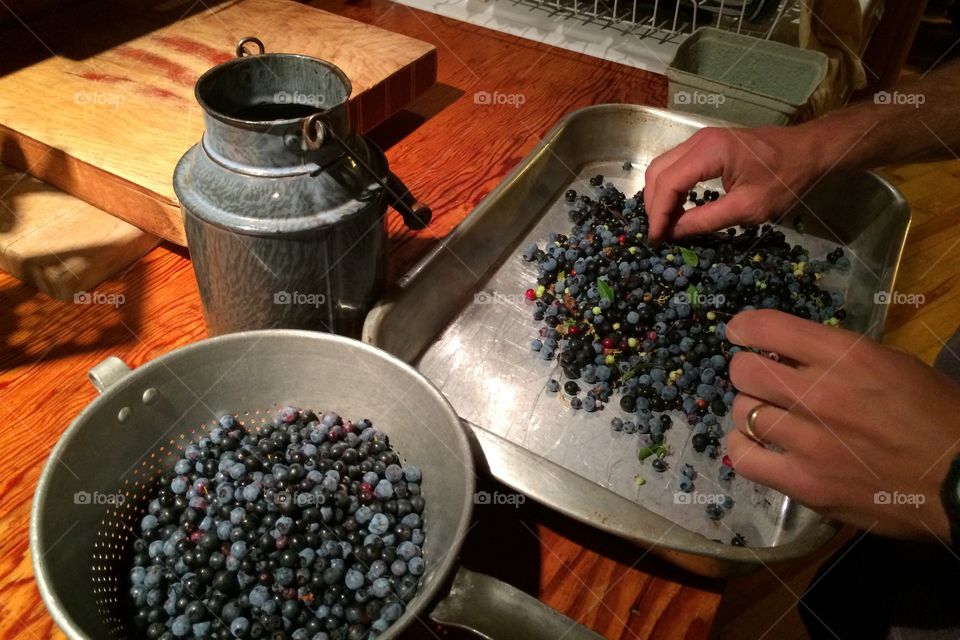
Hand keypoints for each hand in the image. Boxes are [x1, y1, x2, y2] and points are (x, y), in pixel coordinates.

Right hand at [642, 126, 823, 243]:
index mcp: (710, 152)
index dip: (658, 213)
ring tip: (665, 223)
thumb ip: (708, 220)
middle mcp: (699, 140)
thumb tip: (674, 233)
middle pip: (658, 172)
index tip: (657, 239)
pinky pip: (675, 165)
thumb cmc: (785, 179)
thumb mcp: (749, 207)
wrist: (809, 151)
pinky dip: (669, 187)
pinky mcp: (705, 145)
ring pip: (662, 167)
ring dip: (659, 196)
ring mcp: (700, 140)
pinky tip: (676, 207)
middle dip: (653, 205)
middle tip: (659, 233)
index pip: (668, 183)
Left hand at [724, 309, 958, 541]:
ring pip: (741, 412)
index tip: (741, 334)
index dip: (745, 328)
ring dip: (750, 411)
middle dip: (748, 371)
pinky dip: (744, 448)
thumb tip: (791, 355)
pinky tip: (760, 447)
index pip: (767, 327)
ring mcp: (808, 442)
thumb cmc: (938, 417)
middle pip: (743, 370)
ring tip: (769, 417)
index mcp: (847, 357)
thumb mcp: (894, 365)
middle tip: (763, 381)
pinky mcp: (804, 484)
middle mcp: (819, 394)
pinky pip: (743, 458)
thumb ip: (839, 357)